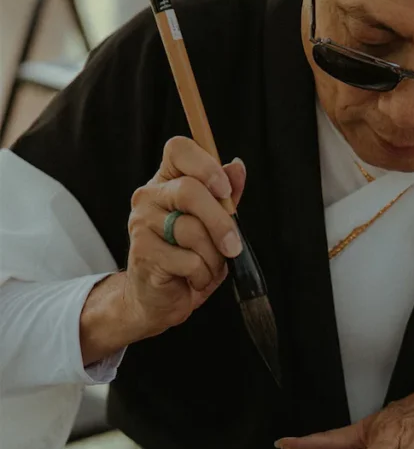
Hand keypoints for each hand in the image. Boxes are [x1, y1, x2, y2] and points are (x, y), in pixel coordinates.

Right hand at [80, 137, 245, 363]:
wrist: (158, 299)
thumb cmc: (187, 260)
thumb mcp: (214, 227)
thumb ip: (226, 197)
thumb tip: (237, 167)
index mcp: (167, 182)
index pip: (178, 149)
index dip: (205, 165)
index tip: (224, 190)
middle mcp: (148, 196)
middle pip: (189, 191)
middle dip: (221, 223)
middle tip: (233, 246)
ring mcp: (141, 223)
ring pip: (192, 230)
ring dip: (213, 257)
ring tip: (208, 267)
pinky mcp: (143, 252)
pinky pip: (188, 260)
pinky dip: (202, 275)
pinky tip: (193, 279)